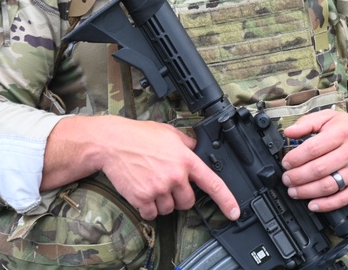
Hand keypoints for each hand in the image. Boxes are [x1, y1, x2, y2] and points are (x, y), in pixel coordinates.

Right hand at [50, 116, 238, 221]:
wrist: (113, 143)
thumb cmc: (140, 136)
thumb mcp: (170, 133)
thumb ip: (188, 144)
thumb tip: (198, 149)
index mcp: (186, 160)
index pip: (213, 183)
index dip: (226, 200)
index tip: (234, 212)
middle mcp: (175, 176)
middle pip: (188, 202)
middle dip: (181, 196)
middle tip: (168, 184)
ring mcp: (159, 188)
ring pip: (169, 209)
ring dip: (163, 202)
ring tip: (152, 183)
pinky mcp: (142, 198)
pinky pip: (152, 214)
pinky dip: (148, 208)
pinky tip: (143, 192)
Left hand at [280, 110, 347, 212]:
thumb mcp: (331, 118)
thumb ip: (308, 122)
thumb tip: (288, 132)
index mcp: (343, 132)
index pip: (313, 148)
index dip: (295, 158)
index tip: (286, 163)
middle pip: (318, 169)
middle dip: (297, 177)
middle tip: (287, 179)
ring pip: (328, 185)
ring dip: (306, 191)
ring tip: (294, 191)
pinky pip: (343, 198)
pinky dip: (325, 205)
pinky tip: (313, 204)